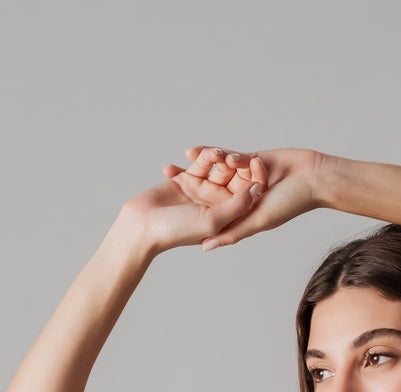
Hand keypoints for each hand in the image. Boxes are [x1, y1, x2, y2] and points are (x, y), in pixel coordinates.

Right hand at [120, 156, 266, 255]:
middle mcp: (218, 203)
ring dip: (214, 157)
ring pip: (216, 167)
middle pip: (234, 177)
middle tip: (229, 155)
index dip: (255, 177)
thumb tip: (257, 188)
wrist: (144, 226)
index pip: (249, 194)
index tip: (256, 163)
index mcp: (229, 216)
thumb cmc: (178, 230)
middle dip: (234, 163)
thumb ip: (236, 205)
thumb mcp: (212, 220)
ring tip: (211, 153)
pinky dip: (196, 156)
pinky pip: (197, 163)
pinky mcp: (186, 180)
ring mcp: (202, 191)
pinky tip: (192, 153)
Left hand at [161, 146, 323, 251]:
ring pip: (216, 175)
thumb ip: (231, 232)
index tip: (166, 211)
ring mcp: (245, 179)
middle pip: (209, 194)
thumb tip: (204, 247)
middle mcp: (242, 199)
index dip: (190, 213)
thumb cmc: (289, 204)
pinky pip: (227, 157)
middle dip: (187, 188)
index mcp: (242, 215)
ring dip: (195, 171)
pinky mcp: (251, 161)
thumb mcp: (256, 221)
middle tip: (162, 184)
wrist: (311, 177)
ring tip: (171, 168)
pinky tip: (192, 151)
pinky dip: (211, 155)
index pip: (211, 215)